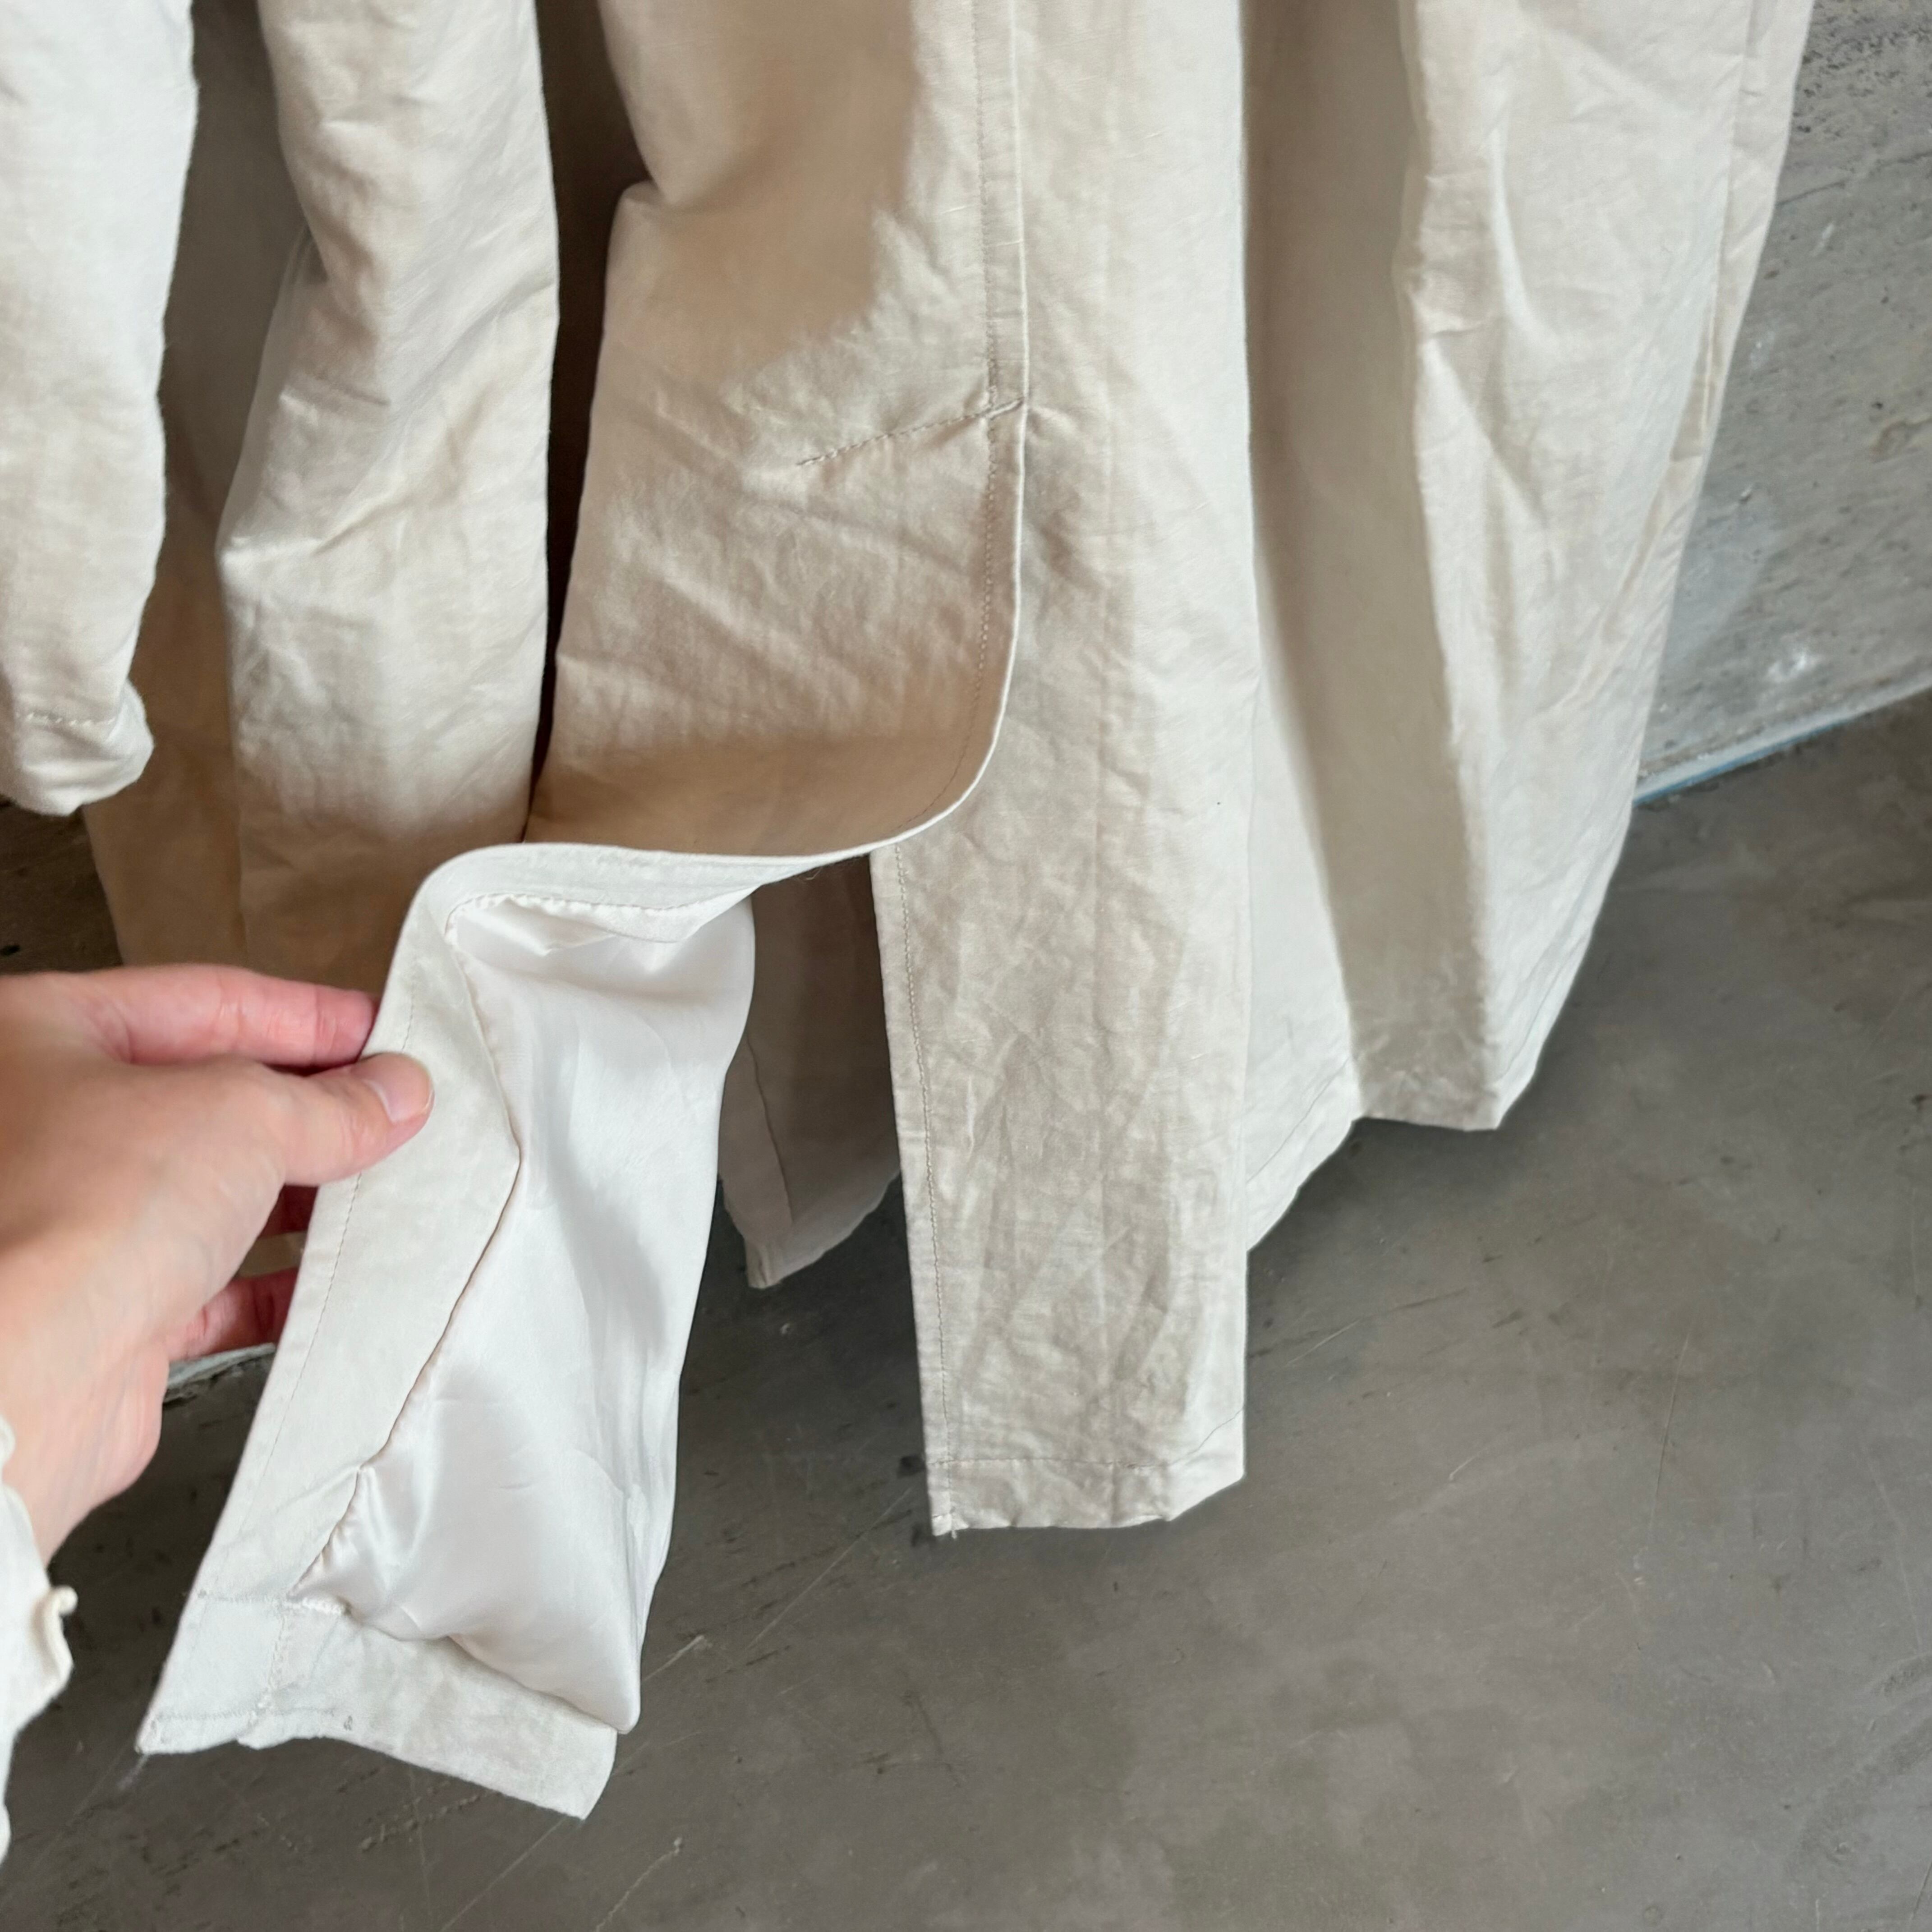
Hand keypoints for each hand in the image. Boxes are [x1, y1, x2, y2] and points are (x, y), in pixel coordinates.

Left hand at [0, 966, 431, 1559]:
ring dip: (298, 1197)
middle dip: (309, 1110)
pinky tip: (329, 1279)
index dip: (310, 1017)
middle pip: (209, 1098)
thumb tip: (388, 1094)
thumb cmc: (76, 1215)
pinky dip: (272, 1283)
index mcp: (39, 1037)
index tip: (382, 1035)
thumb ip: (329, 1102)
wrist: (28, 1374)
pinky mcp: (97, 1308)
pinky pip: (206, 1286)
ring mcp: (66, 1219)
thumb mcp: (242, 1115)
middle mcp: (38, 1126)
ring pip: (209, 1193)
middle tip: (391, 1113)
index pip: (206, 1003)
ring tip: (378, 1193)